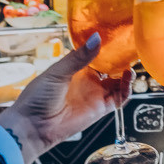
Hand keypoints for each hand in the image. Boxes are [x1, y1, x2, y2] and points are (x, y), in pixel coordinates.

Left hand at [0, 35, 129, 163]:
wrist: (34, 126)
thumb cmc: (38, 97)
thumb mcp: (57, 72)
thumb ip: (78, 58)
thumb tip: (96, 38)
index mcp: (75, 68)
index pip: (95, 55)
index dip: (106, 48)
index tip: (116, 38)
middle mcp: (87, 80)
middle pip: (110, 69)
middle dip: (120, 61)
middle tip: (129, 52)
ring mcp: (95, 94)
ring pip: (117, 83)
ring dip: (126, 76)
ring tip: (129, 68)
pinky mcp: (100, 109)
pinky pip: (118, 99)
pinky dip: (126, 91)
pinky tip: (127, 81)